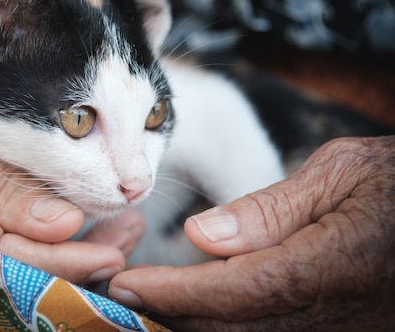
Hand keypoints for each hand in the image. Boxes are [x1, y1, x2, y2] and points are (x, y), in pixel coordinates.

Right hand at [0, 46, 143, 284]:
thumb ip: (6, 190)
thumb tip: (63, 227)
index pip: (1, 257)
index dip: (58, 262)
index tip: (109, 256)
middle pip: (16, 271)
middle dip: (77, 263)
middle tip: (126, 241)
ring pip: (20, 264)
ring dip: (76, 251)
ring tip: (123, 231)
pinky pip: (14, 248)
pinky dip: (55, 238)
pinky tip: (91, 226)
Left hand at [108, 136, 394, 330]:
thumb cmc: (393, 181)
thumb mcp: (339, 171)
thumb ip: (270, 209)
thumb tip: (201, 235)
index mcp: (337, 263)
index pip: (236, 289)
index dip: (175, 293)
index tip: (124, 284)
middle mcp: (338, 312)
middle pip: (234, 325)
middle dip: (171, 312)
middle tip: (120, 290)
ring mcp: (343, 330)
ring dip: (192, 320)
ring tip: (147, 295)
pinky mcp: (341, 331)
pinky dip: (226, 321)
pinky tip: (196, 302)